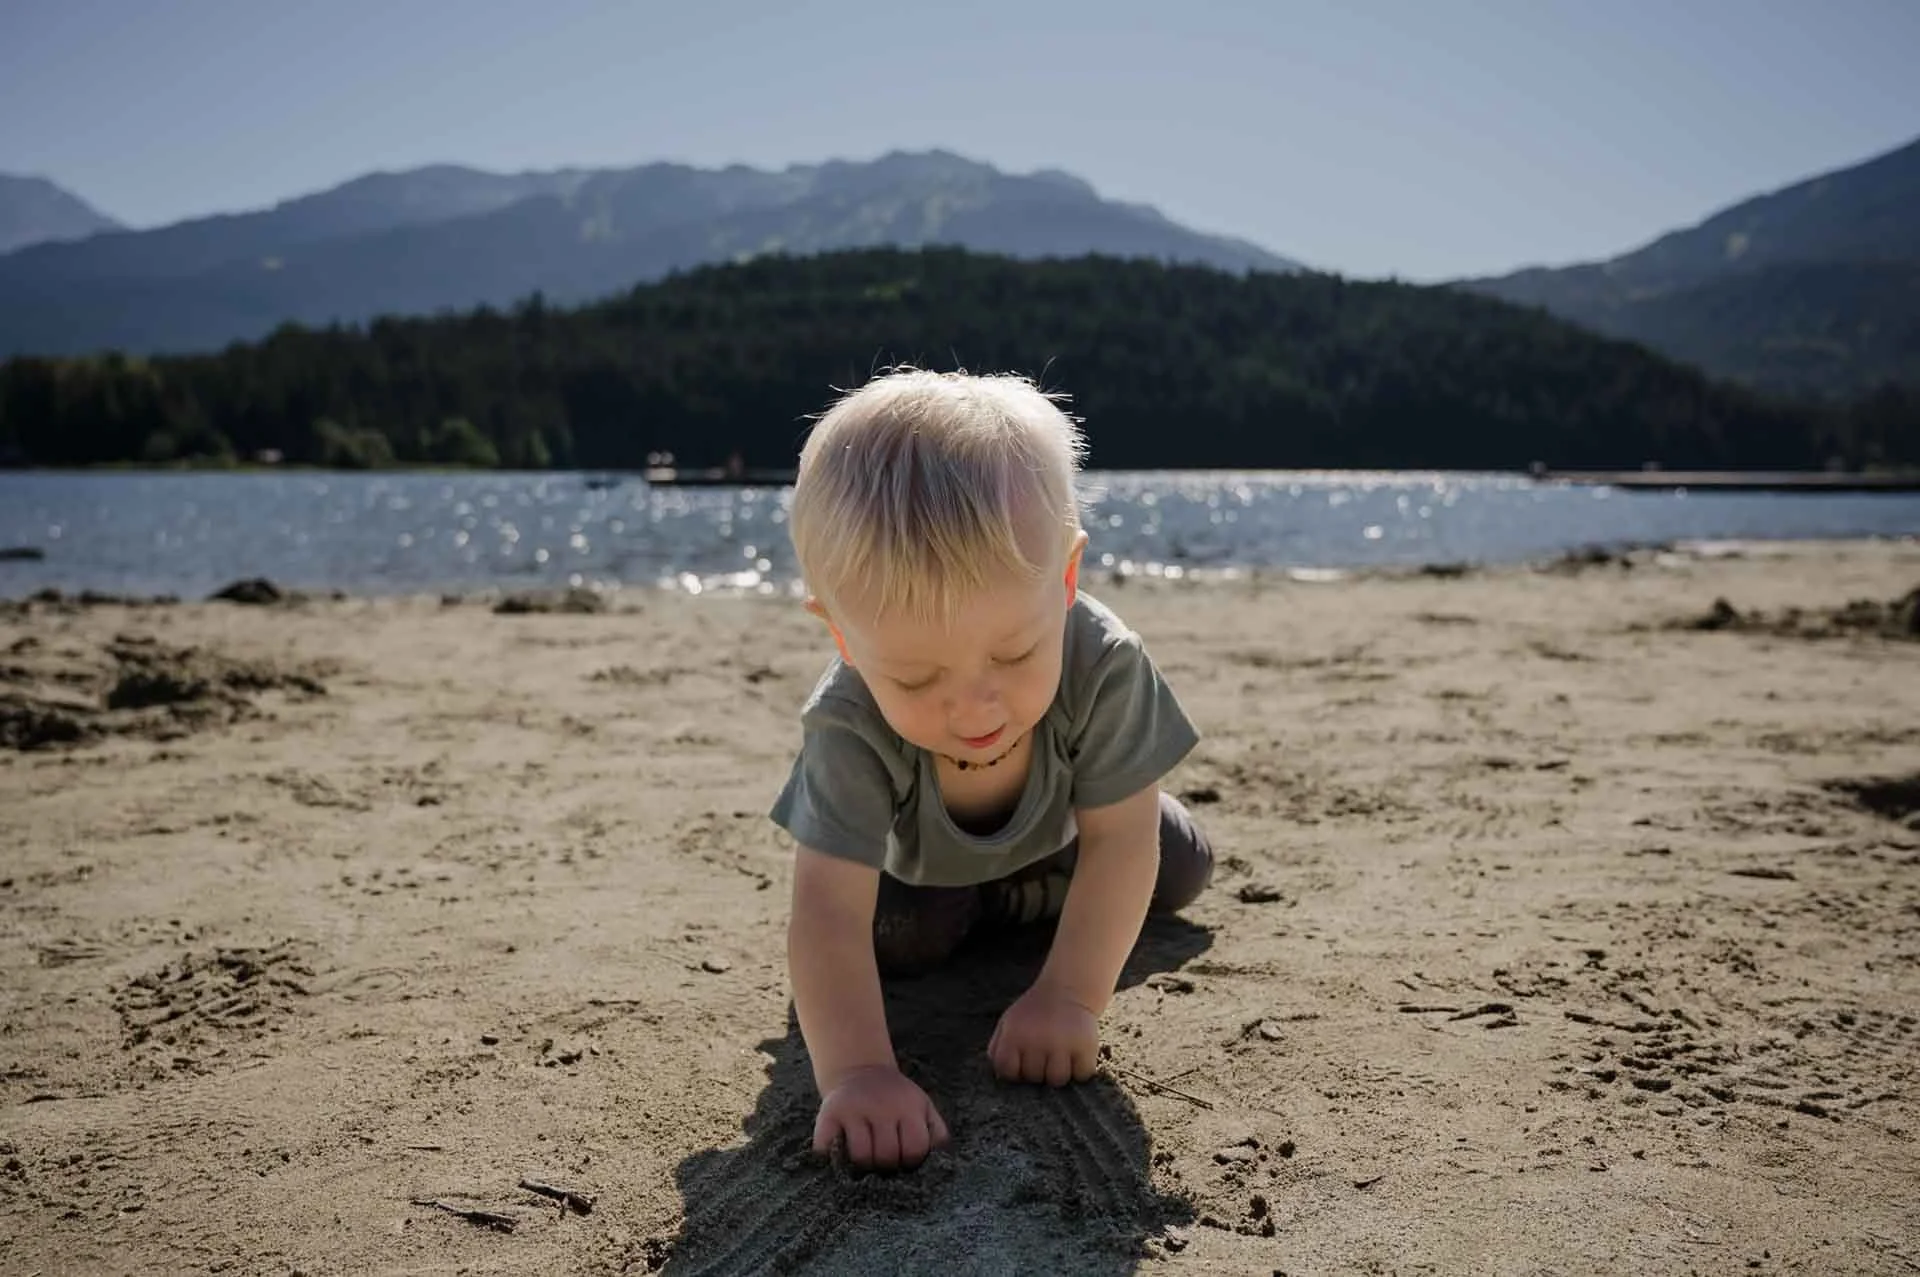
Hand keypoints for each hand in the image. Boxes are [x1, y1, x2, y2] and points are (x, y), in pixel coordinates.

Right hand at [813, 1065, 949, 1170]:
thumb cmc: (897, 1098)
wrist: (860, 1070)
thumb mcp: (923, 1107)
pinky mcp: (827, 1114)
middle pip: (887, 1156)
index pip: (915, 1149)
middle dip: (887, 1168)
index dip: (910, 1163)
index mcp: (908, 1106)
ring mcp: (852, 1109)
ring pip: (860, 1158)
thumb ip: (937, 1134)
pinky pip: (828, 1150)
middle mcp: (879, 1106)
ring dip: (863, 1168)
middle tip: (884, 1164)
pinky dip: (834, 1160)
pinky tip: (841, 1156)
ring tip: (866, 1163)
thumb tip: (942, 1164)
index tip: (904, 1162)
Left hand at [988, 984, 1100, 1085]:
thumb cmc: (1034, 1012)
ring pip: (1057, 1080)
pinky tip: (1076, 1054)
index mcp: (1014, 1035)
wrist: (1068, 988)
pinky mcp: (1086, 1046)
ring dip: (1059, 1071)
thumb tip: (999, 1076)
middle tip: (1045, 1050)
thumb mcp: (1008, 1023)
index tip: (1023, 1059)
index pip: (1007, 1072)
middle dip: (1038, 1069)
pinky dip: (1081, 1069)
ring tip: (1060, 1054)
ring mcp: (1062, 1044)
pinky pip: (1082, 1074)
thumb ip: (997, 1048)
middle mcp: (1036, 1040)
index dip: (1015, 1070)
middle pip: (1034, 1078)